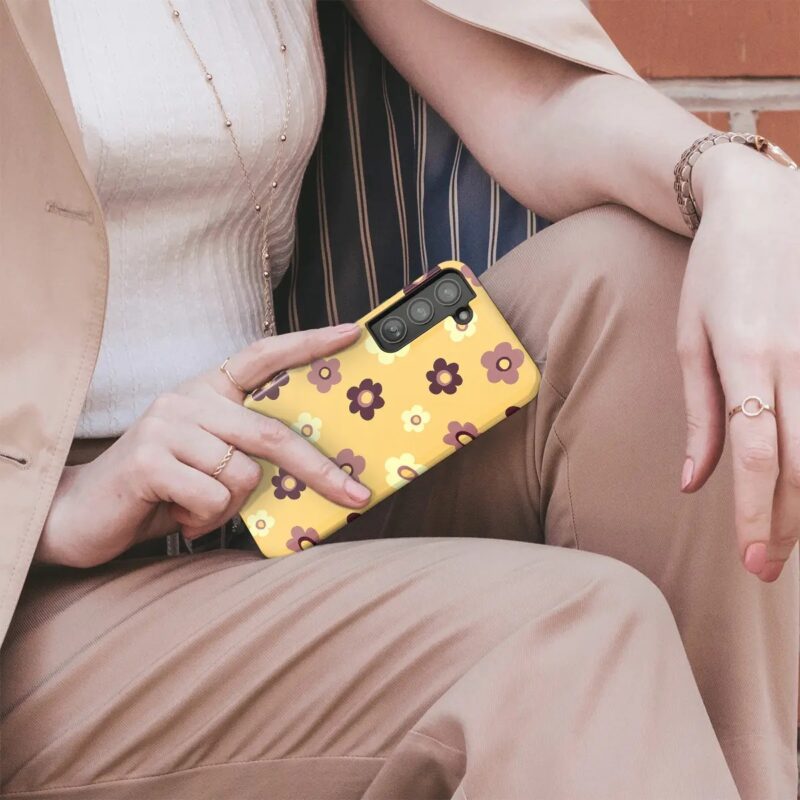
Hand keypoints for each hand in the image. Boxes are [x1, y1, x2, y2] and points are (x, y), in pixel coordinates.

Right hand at [36, 324, 369, 567]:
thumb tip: (316, 473)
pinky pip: (213, 497)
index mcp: (207, 391)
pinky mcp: (150, 459)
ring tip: (198, 507)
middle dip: (320, 470)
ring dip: (231, 507)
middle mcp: (187, 399)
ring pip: (243, 474)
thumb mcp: (212, 463)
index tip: (352, 333)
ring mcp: (166, 425)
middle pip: (272, 432)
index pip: (262, 355)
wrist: (81, 515)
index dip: (308, 343)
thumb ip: (250, 453)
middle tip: (355, 496)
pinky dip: (205, 519)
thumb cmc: (162, 489)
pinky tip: (177, 513)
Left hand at [677, 143, 799, 581]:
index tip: (749, 559)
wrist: (763, 205)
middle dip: (786, 521)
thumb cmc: (714, 274)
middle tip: (767, 566)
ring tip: (790, 536)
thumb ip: (699, 413)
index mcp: (746, 357)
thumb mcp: (691, 338)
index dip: (754, 512)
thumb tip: (693, 483)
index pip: (753, 454)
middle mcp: (797, 357)